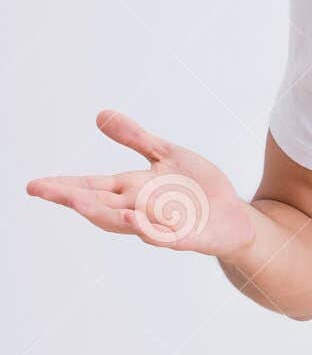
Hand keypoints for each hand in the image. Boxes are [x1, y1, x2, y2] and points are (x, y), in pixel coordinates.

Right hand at [27, 111, 255, 258]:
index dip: (64, 187)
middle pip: (101, 206)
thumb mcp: (167, 155)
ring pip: (128, 224)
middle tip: (44, 192)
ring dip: (106, 214)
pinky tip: (137, 222)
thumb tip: (101, 115)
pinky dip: (152, 231)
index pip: (93, 187)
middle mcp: (142, 210)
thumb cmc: (198, 190)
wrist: (235, 218)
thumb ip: (136, 138)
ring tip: (81, 203)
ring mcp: (163, 226)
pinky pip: (167, 238)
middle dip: (73, 199)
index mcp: (134, 190)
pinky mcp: (189, 239)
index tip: (34, 186)